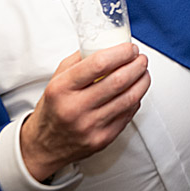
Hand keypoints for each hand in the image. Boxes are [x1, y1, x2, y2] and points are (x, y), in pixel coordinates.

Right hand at [20, 43, 149, 181]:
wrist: (45, 146)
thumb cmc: (54, 107)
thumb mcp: (57, 78)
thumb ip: (80, 59)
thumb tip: (108, 43)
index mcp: (62, 88)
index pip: (98, 64)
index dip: (121, 53)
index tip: (130, 48)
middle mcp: (75, 108)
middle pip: (118, 81)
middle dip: (137, 65)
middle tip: (141, 59)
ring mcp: (90, 126)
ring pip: (128, 99)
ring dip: (142, 82)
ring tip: (144, 73)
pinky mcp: (102, 139)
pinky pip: (128, 115)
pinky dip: (136, 100)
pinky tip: (135, 92)